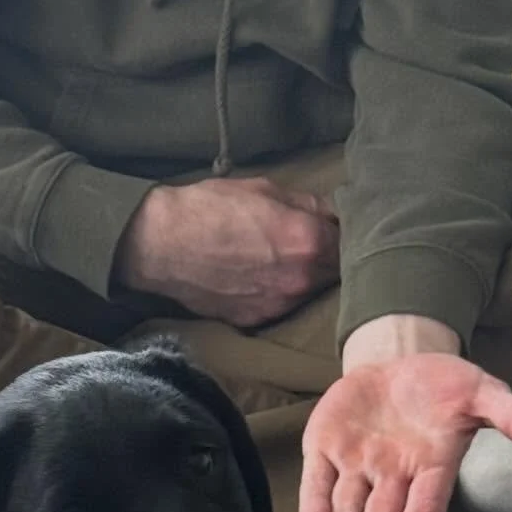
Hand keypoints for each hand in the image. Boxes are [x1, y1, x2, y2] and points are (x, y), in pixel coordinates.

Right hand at [114, 177, 339, 327]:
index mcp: (310, 241)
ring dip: (304, 278)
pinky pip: (281, 306)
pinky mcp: (256, 321)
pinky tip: (259, 277)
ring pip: (308, 292)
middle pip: (335, 273)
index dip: (345, 234)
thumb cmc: (209, 209)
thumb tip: (334, 213)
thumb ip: (307, 204)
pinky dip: (278, 293)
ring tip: (281, 260)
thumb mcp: (264, 189)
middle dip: (328, 258)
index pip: (350, 243)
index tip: (337, 228)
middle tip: (310, 243)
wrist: (161, 245)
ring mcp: (279, 305)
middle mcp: (301, 280)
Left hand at [301, 341, 511, 511]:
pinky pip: (318, 479)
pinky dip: (314, 500)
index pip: (426, 502)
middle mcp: (393, 476)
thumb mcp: (482, 392)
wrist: (399, 365)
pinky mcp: (325, 449)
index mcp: (432, 467)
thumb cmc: (445, 388)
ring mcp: (357, 464)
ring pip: (348, 507)